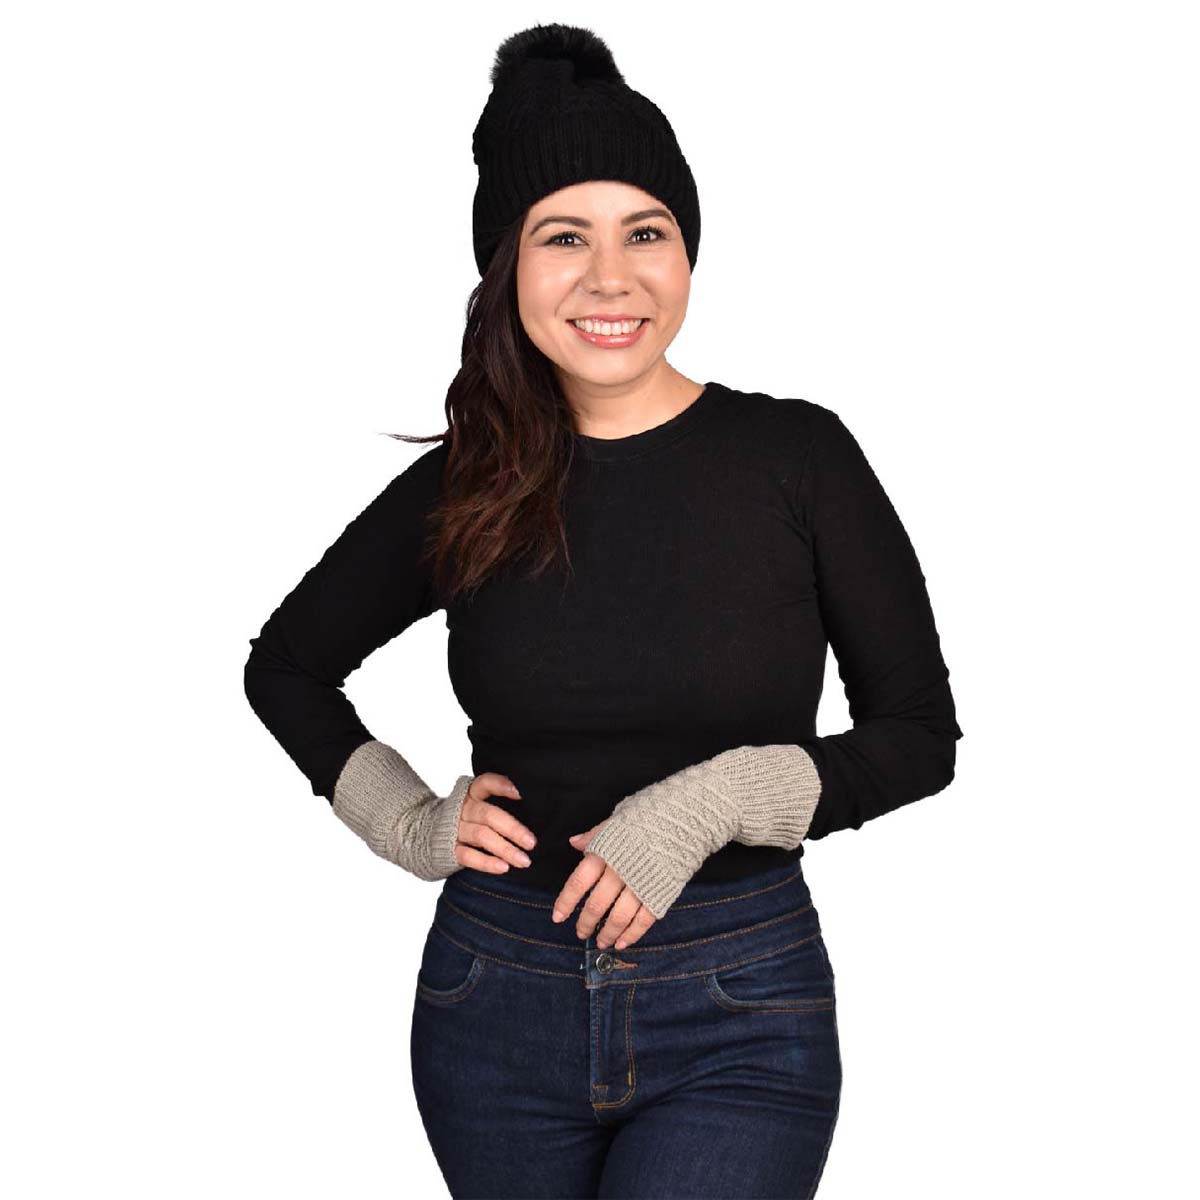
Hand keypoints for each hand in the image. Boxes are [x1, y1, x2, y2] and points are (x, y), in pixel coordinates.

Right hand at [453, 773, 536, 872]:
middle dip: (512, 828)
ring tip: (524, 861)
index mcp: (471, 793)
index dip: (502, 786)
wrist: (426, 833)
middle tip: (532, 842)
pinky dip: (486, 862)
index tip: (521, 793)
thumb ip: (498, 803)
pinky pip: (468, 855)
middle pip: (488, 815)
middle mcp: (463, 809)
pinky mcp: (449, 849)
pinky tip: (503, 868)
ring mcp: (454, 829)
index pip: (486, 783)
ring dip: (505, 849)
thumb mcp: (477, 803)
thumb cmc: (465, 817)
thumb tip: (537, 808)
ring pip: (481, 836)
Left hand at [555, 820, 657, 949]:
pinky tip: (623, 942)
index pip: (578, 883)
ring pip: (618, 917)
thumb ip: (594, 836)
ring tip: (602, 942)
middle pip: (596, 905)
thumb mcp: (615, 821)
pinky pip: (643, 920)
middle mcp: (619, 871)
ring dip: (607, 933)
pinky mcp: (660, 893)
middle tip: (581, 933)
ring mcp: (640, 884)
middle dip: (586, 923)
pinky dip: (631, 935)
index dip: (566, 902)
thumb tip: (574, 842)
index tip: (557, 917)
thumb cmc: (647, 817)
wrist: (683, 818)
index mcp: (605, 853)